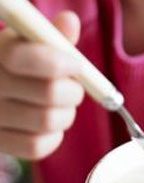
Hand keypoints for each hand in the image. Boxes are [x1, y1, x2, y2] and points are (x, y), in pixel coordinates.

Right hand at [0, 11, 83, 159]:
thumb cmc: (16, 67)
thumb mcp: (26, 45)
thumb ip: (49, 36)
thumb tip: (70, 22)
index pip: (22, 57)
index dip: (58, 63)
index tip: (75, 65)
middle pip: (48, 92)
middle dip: (72, 91)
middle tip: (72, 88)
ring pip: (47, 121)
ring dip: (66, 114)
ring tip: (60, 107)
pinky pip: (38, 147)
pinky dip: (53, 137)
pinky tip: (49, 126)